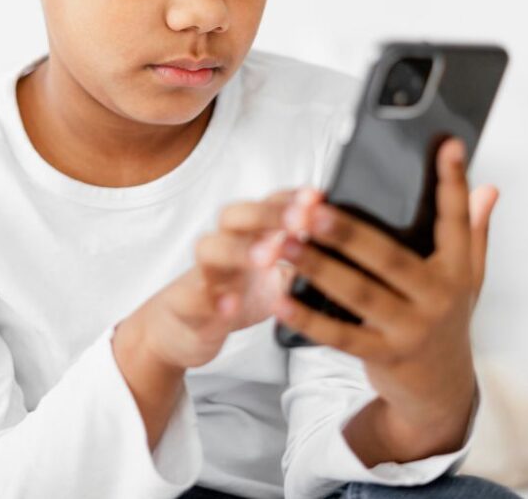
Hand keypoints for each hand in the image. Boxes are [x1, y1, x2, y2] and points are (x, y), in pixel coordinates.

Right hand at [124, 187, 312, 370]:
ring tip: (268, 256)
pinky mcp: (187, 303)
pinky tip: (231, 305)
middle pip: (236, 215)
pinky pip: (195, 297)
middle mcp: (224, 247)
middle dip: (267, 214)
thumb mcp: (276, 275)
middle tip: (298, 220)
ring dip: (240, 249)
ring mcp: (203, 273)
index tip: (318, 197)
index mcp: (248, 237)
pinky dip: (212, 299)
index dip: (290, 198)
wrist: (181, 330)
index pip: (267, 205)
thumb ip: (303, 256)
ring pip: (211, 248)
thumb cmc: (235, 294)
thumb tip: (346, 244)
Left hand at [258, 137, 498, 442]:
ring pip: (358, 293)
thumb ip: (475, 231)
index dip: (453, 181)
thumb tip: (490, 187)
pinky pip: (340, 336)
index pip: (456, 219)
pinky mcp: (383, 355)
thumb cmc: (446, 318)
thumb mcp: (469, 278)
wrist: (441, 391)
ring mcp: (410, 329)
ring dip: (317, 267)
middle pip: (388, 258)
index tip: (447, 145)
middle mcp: (438, 297)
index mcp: (457, 269)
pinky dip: (309, 318)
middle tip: (310, 208)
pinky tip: (281, 299)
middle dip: (346, 232)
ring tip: (283, 243)